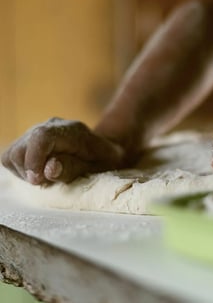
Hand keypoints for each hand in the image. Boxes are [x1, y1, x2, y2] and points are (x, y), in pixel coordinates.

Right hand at [1, 118, 126, 184]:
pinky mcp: (29, 139)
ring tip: (45, 177)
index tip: (38, 180)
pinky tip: (39, 172)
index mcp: (72, 131)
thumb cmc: (104, 160)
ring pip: (12, 153)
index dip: (34, 160)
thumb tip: (49, 169)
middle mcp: (52, 126)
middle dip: (29, 171)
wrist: (104, 149)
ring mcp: (38, 130)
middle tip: (48, 181)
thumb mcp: (97, 167)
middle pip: (21, 147)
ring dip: (24, 171)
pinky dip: (21, 169)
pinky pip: (12, 156)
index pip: (41, 137)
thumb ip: (73, 168)